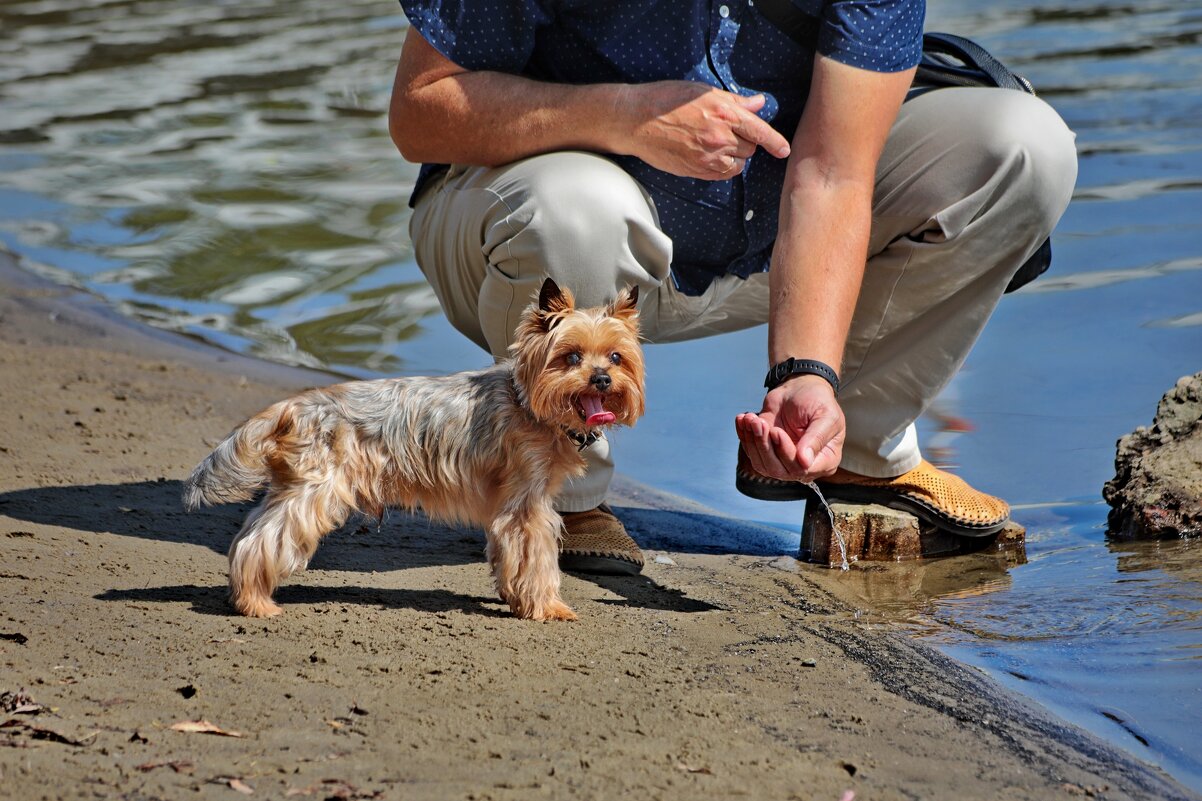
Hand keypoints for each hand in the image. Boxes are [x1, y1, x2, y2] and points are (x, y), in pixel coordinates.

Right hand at [619, 82, 790, 179]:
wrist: (636, 121)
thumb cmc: (666, 100)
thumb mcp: (702, 92)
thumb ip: (733, 101)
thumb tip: (758, 103)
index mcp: (723, 112)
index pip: (759, 130)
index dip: (775, 142)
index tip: (784, 150)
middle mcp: (719, 136)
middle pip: (750, 148)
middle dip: (744, 141)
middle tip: (726, 131)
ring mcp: (708, 156)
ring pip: (738, 163)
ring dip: (734, 155)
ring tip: (715, 143)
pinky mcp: (697, 170)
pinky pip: (723, 174)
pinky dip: (723, 167)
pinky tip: (709, 155)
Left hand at [735, 375, 844, 483]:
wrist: (800, 387)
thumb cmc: (818, 400)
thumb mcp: (825, 416)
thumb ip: (817, 439)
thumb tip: (804, 463)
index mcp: (825, 460)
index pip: (801, 469)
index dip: (786, 453)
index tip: (776, 431)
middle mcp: (804, 466)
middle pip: (779, 470)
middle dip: (765, 446)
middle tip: (759, 423)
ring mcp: (783, 460)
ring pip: (762, 464)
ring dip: (753, 441)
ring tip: (751, 418)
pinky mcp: (766, 450)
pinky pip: (752, 452)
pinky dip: (744, 436)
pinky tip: (743, 419)